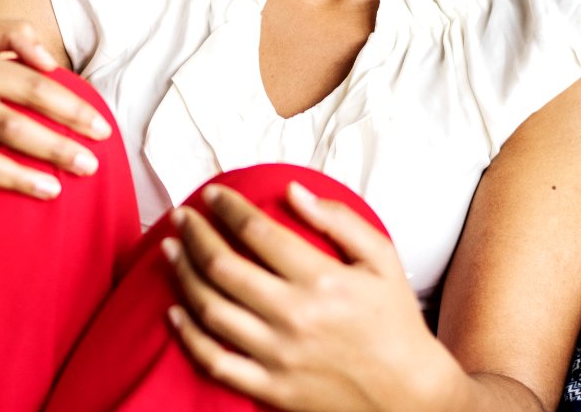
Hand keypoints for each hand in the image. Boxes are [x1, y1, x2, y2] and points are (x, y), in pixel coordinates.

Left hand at [162, 181, 461, 411]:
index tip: (212, 195)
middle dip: (195, 235)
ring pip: (211, 309)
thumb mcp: (382, 259)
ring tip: (171, 251)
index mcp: (321, 279)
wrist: (409, 396)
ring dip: (183, 275)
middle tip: (181, 217)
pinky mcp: (270, 387)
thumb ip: (338, 219)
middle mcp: (293, 315)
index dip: (227, 208)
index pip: (257, 232)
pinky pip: (215, 361)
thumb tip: (293, 190)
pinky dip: (188, 336)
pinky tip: (173, 312)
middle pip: (223, 267)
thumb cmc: (395, 322)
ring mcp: (278, 355)